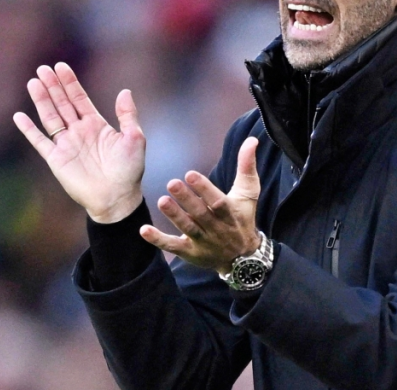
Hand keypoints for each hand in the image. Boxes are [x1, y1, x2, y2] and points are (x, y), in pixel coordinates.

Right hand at [13, 63, 144, 222]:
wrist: (117, 198)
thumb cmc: (129, 171)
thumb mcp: (134, 138)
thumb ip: (128, 115)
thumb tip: (125, 91)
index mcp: (96, 125)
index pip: (79, 99)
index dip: (70, 83)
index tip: (61, 66)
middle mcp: (79, 132)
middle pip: (62, 103)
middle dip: (53, 86)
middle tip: (43, 68)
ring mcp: (66, 145)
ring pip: (50, 117)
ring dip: (41, 100)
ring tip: (33, 82)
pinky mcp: (56, 159)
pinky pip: (39, 141)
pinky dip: (29, 129)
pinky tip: (19, 116)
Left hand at [141, 137, 260, 273]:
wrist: (243, 257)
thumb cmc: (242, 217)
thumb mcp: (248, 193)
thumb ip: (246, 166)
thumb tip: (252, 140)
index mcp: (229, 213)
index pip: (217, 201)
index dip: (204, 189)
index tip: (190, 174)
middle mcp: (216, 228)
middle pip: (201, 214)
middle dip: (187, 199)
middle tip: (172, 183)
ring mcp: (202, 241)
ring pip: (187, 228)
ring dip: (174, 215)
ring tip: (162, 201)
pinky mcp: (190, 252)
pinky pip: (173, 246)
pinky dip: (159, 240)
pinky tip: (144, 230)